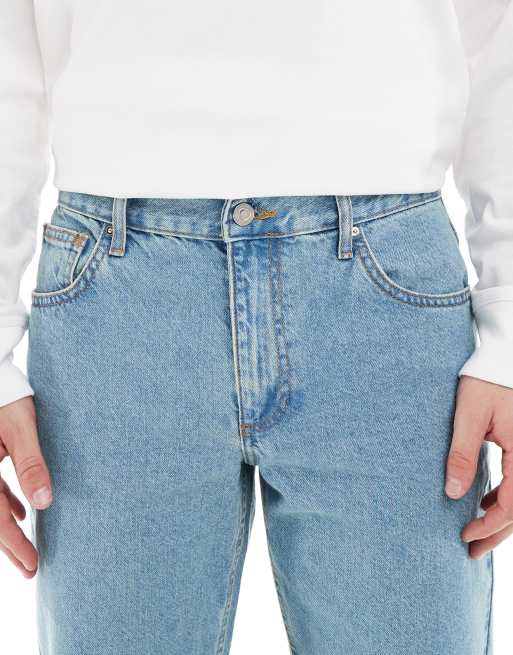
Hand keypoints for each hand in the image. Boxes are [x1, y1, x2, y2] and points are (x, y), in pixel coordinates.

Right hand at [0, 396, 51, 576]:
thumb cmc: (5, 395)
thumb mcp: (21, 428)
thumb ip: (31, 463)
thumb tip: (44, 502)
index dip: (13, 544)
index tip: (32, 565)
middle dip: (9, 546)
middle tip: (30, 570)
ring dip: (7, 528)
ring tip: (26, 549)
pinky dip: (4, 504)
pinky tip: (22, 513)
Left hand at [446, 375, 512, 558]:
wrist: (502, 358)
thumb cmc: (485, 381)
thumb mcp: (469, 415)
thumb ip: (462, 453)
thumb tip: (452, 493)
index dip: (491, 525)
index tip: (465, 535)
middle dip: (497, 532)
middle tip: (471, 551)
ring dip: (502, 518)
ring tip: (474, 532)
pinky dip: (505, 497)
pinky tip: (483, 501)